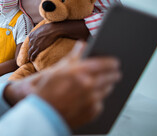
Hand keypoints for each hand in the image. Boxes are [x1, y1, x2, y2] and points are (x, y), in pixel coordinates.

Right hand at [4, 41, 120, 129]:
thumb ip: (73, 56)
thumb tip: (83, 44)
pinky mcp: (92, 112)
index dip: (111, 62)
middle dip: (112, 74)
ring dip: (106, 85)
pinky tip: (90, 97)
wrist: (42, 112)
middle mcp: (88, 86)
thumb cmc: (46, 90)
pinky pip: (100, 103)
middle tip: (114, 72)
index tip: (115, 61)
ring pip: (107, 90)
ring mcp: (91, 100)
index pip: (104, 64)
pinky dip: (97, 99)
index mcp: (79, 72)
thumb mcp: (57, 69)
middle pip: (110, 77)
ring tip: (102, 83)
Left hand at [28, 20, 88, 60]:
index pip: (29, 41)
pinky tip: (32, 60)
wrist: (53, 30)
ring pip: (30, 51)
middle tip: (29, 54)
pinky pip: (34, 54)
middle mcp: (31, 39)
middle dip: (29, 51)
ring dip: (30, 56)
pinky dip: (32, 58)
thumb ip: (39, 31)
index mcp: (32, 34)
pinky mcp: (39, 48)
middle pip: (29, 47)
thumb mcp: (41, 27)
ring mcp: (35, 44)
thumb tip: (41, 31)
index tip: (31, 47)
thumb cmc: (50, 27)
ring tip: (30, 59)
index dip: (30, 45)